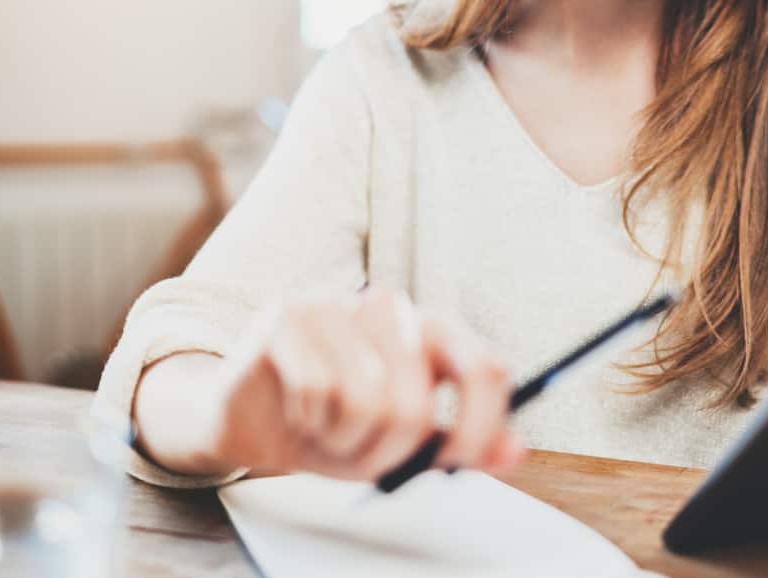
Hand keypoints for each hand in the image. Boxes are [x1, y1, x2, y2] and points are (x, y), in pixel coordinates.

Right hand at [178, 284, 524, 480]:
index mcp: (431, 329)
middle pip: (417, 403)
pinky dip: (308, 421)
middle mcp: (391, 307)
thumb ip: (459, 444)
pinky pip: (317, 391)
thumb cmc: (335, 425)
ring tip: (328, 429)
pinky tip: (298, 410)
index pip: (485, 368)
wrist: (251, 417)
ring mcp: (339, 304)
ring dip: (344, 440)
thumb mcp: (405, 444)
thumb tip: (516, 449)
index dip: (478, 427)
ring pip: (367, 402)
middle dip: (388, 454)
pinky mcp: (290, 314)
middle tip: (364, 456)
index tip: (456, 464)